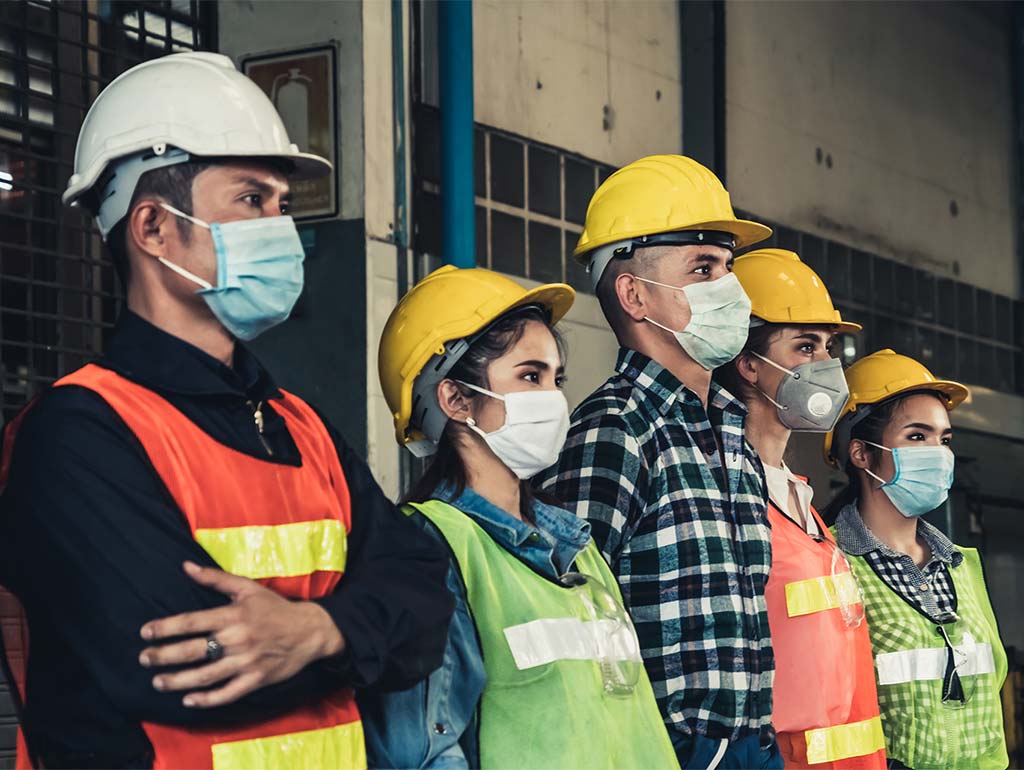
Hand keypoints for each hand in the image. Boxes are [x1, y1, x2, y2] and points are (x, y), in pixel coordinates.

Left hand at [138, 561, 344, 707]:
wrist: (310, 630)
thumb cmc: (275, 607)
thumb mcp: (248, 588)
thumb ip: (215, 578)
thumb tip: (186, 566)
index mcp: (233, 615)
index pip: (191, 622)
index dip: (165, 628)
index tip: (145, 633)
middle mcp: (237, 639)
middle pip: (192, 651)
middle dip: (163, 656)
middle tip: (144, 659)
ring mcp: (246, 662)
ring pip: (205, 676)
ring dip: (177, 681)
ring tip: (158, 682)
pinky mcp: (256, 680)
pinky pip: (227, 694)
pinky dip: (206, 700)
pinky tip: (188, 700)